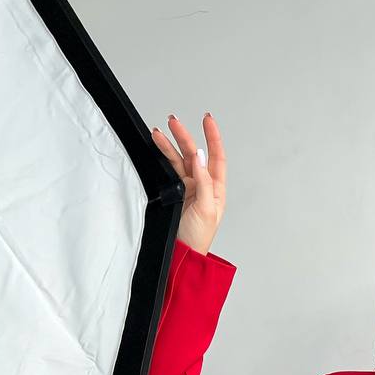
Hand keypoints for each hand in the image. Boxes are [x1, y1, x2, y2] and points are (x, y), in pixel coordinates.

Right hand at [151, 112, 226, 254]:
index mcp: (216, 189)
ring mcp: (188, 189)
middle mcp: (203, 186)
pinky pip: (170, 171)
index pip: (216, 157)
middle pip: (194, 154)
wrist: (183, 254)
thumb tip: (199, 156)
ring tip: (157, 133)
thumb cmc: (198, 237)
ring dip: (169, 146)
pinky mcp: (175, 194)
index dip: (212, 137)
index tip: (207, 119)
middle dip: (184, 136)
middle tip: (173, 122)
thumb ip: (204, 181)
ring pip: (179, 160)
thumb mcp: (206, 208)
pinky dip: (163, 158)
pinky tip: (157, 148)